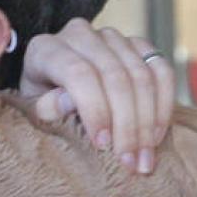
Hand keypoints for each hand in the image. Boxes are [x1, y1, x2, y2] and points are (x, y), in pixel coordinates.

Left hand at [20, 20, 174, 174]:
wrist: (56, 87)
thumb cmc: (42, 105)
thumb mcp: (33, 111)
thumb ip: (46, 107)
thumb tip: (68, 102)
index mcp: (46, 49)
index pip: (79, 73)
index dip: (95, 110)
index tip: (103, 145)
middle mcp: (80, 34)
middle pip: (115, 76)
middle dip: (126, 124)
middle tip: (129, 162)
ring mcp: (111, 37)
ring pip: (141, 75)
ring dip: (147, 122)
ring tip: (144, 158)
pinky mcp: (137, 44)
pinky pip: (161, 70)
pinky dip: (163, 104)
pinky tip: (156, 136)